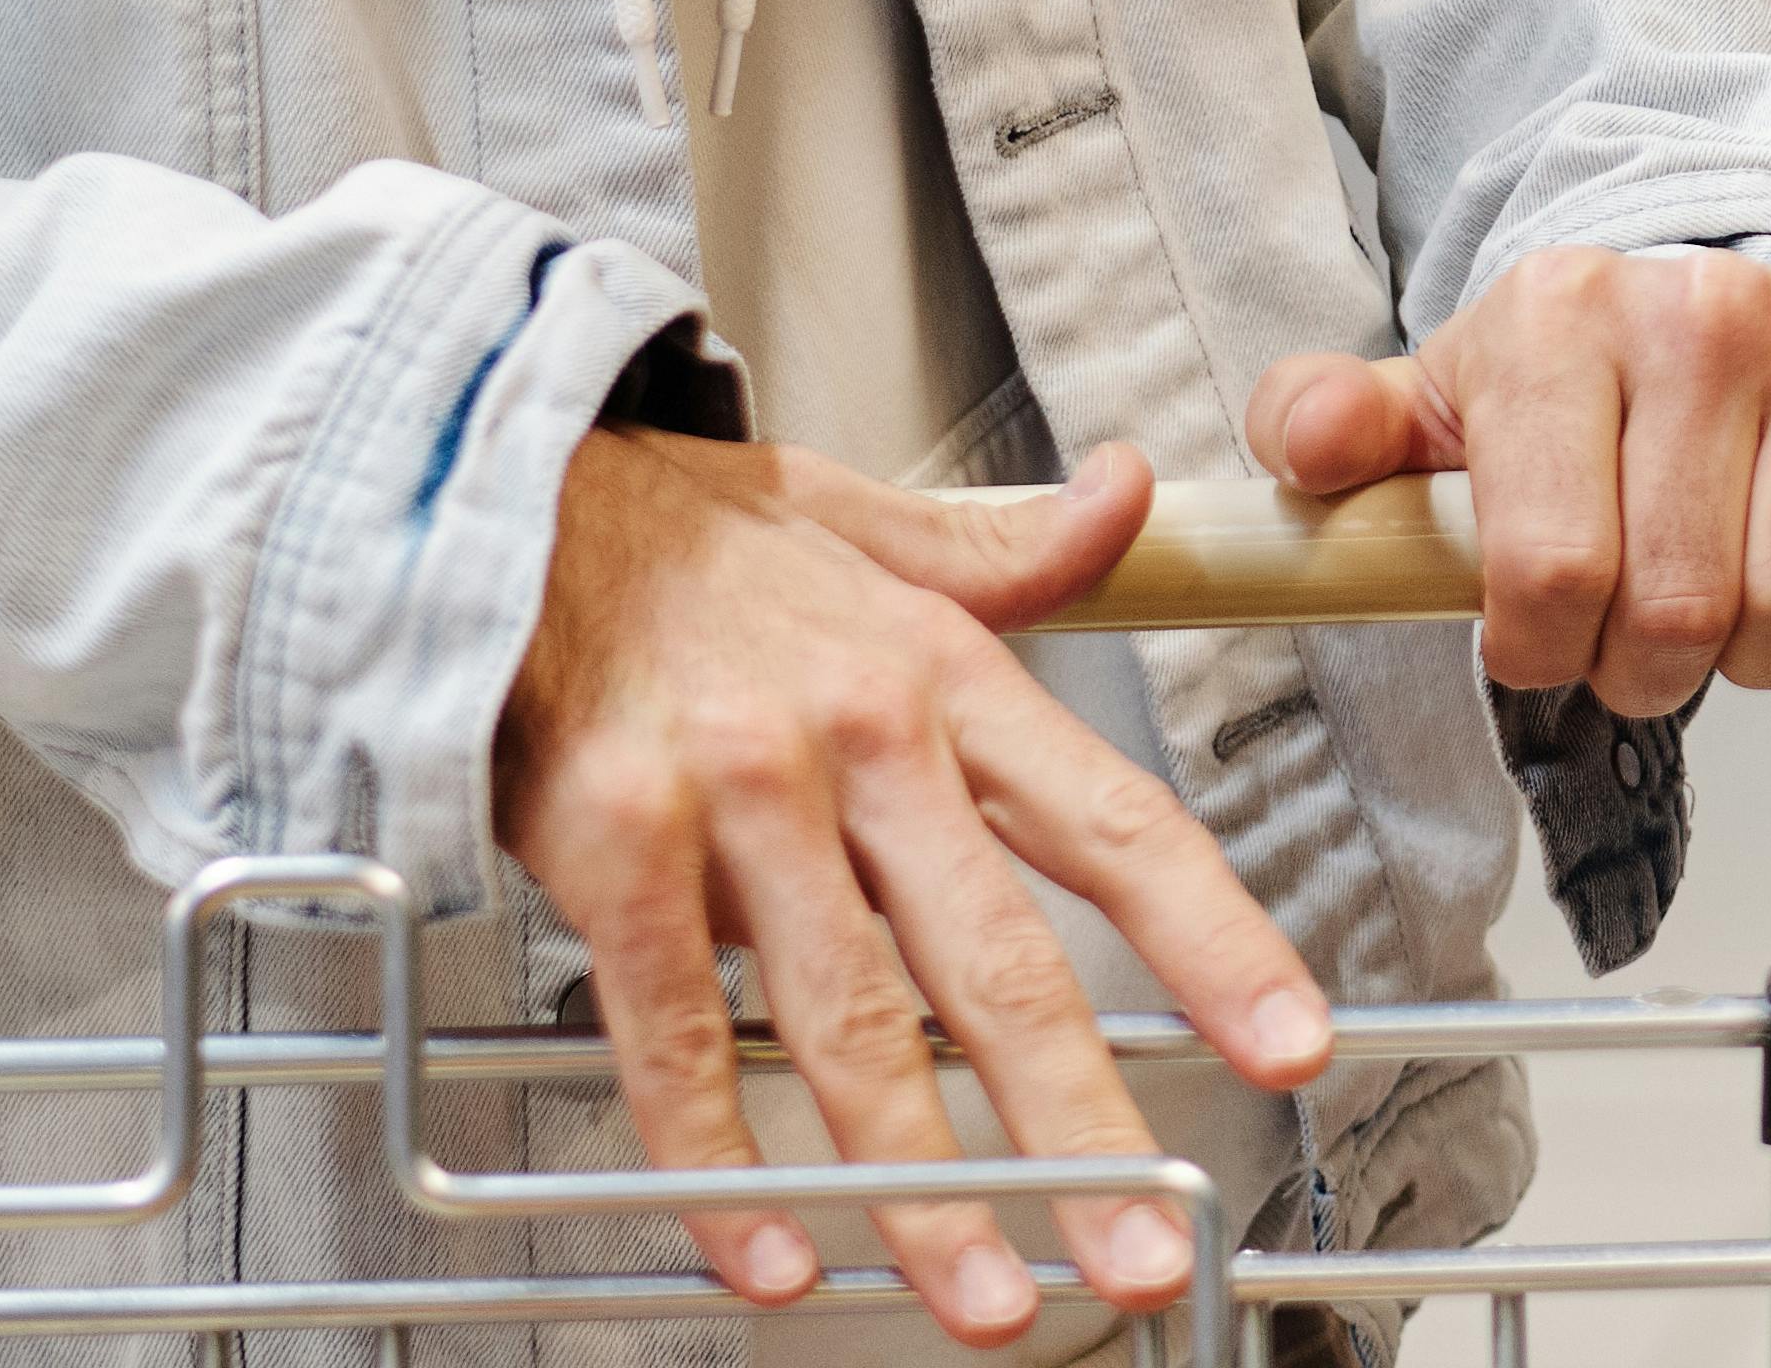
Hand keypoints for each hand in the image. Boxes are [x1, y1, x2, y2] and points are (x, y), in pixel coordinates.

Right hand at [494, 429, 1327, 1344]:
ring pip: (852, 1027)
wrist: (478, 483)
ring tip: (990, 1296)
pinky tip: (776, 1254)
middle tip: (1151, 1245)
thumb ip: (1005, 545)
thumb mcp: (860, 513)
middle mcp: (859, 739)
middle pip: (1000, 966)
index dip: (1217, 944)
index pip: (1115, 825)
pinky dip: (723, 1162)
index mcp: (943, 674)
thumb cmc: (669, 531)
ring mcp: (736, 793)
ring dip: (926, 1189)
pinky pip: (677, 1033)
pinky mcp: (611, 840)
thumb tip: (1129, 499)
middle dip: (1083, 1126)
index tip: (1291, 1044)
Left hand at [1249, 250, 1770, 722]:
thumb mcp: (1445, 404)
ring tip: (1741, 588)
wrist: (1744, 285)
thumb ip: (1343, 432)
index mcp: (1557, 316)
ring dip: (1768, 645)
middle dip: (1655, 662)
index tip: (1551, 630)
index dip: (1549, 649)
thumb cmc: (1591, 380)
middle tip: (1652, 623)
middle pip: (1677, 608)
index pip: (1548, 575)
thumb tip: (1306, 448)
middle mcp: (1701, 304)